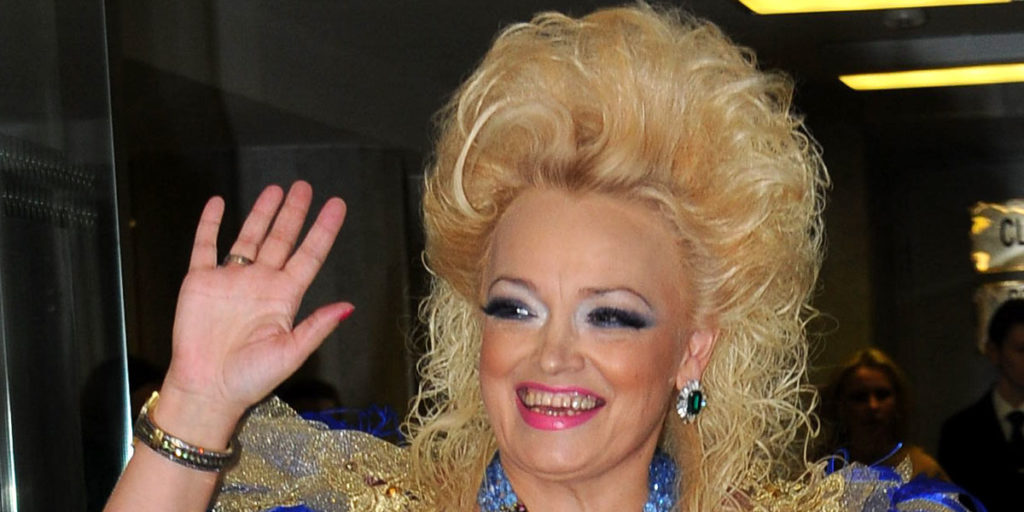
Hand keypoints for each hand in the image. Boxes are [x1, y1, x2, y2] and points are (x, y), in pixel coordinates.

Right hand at [162, 181, 352, 425]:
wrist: (206, 389)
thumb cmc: (250, 378)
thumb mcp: (290, 353)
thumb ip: (317, 326)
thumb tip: (349, 307)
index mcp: (284, 297)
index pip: (309, 255)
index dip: (323, 230)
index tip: (337, 205)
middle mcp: (260, 283)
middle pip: (282, 239)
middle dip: (294, 213)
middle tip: (304, 186)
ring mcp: (230, 279)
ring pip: (249, 236)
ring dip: (262, 213)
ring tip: (276, 189)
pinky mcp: (200, 281)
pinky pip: (205, 245)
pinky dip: (210, 223)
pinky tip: (218, 203)